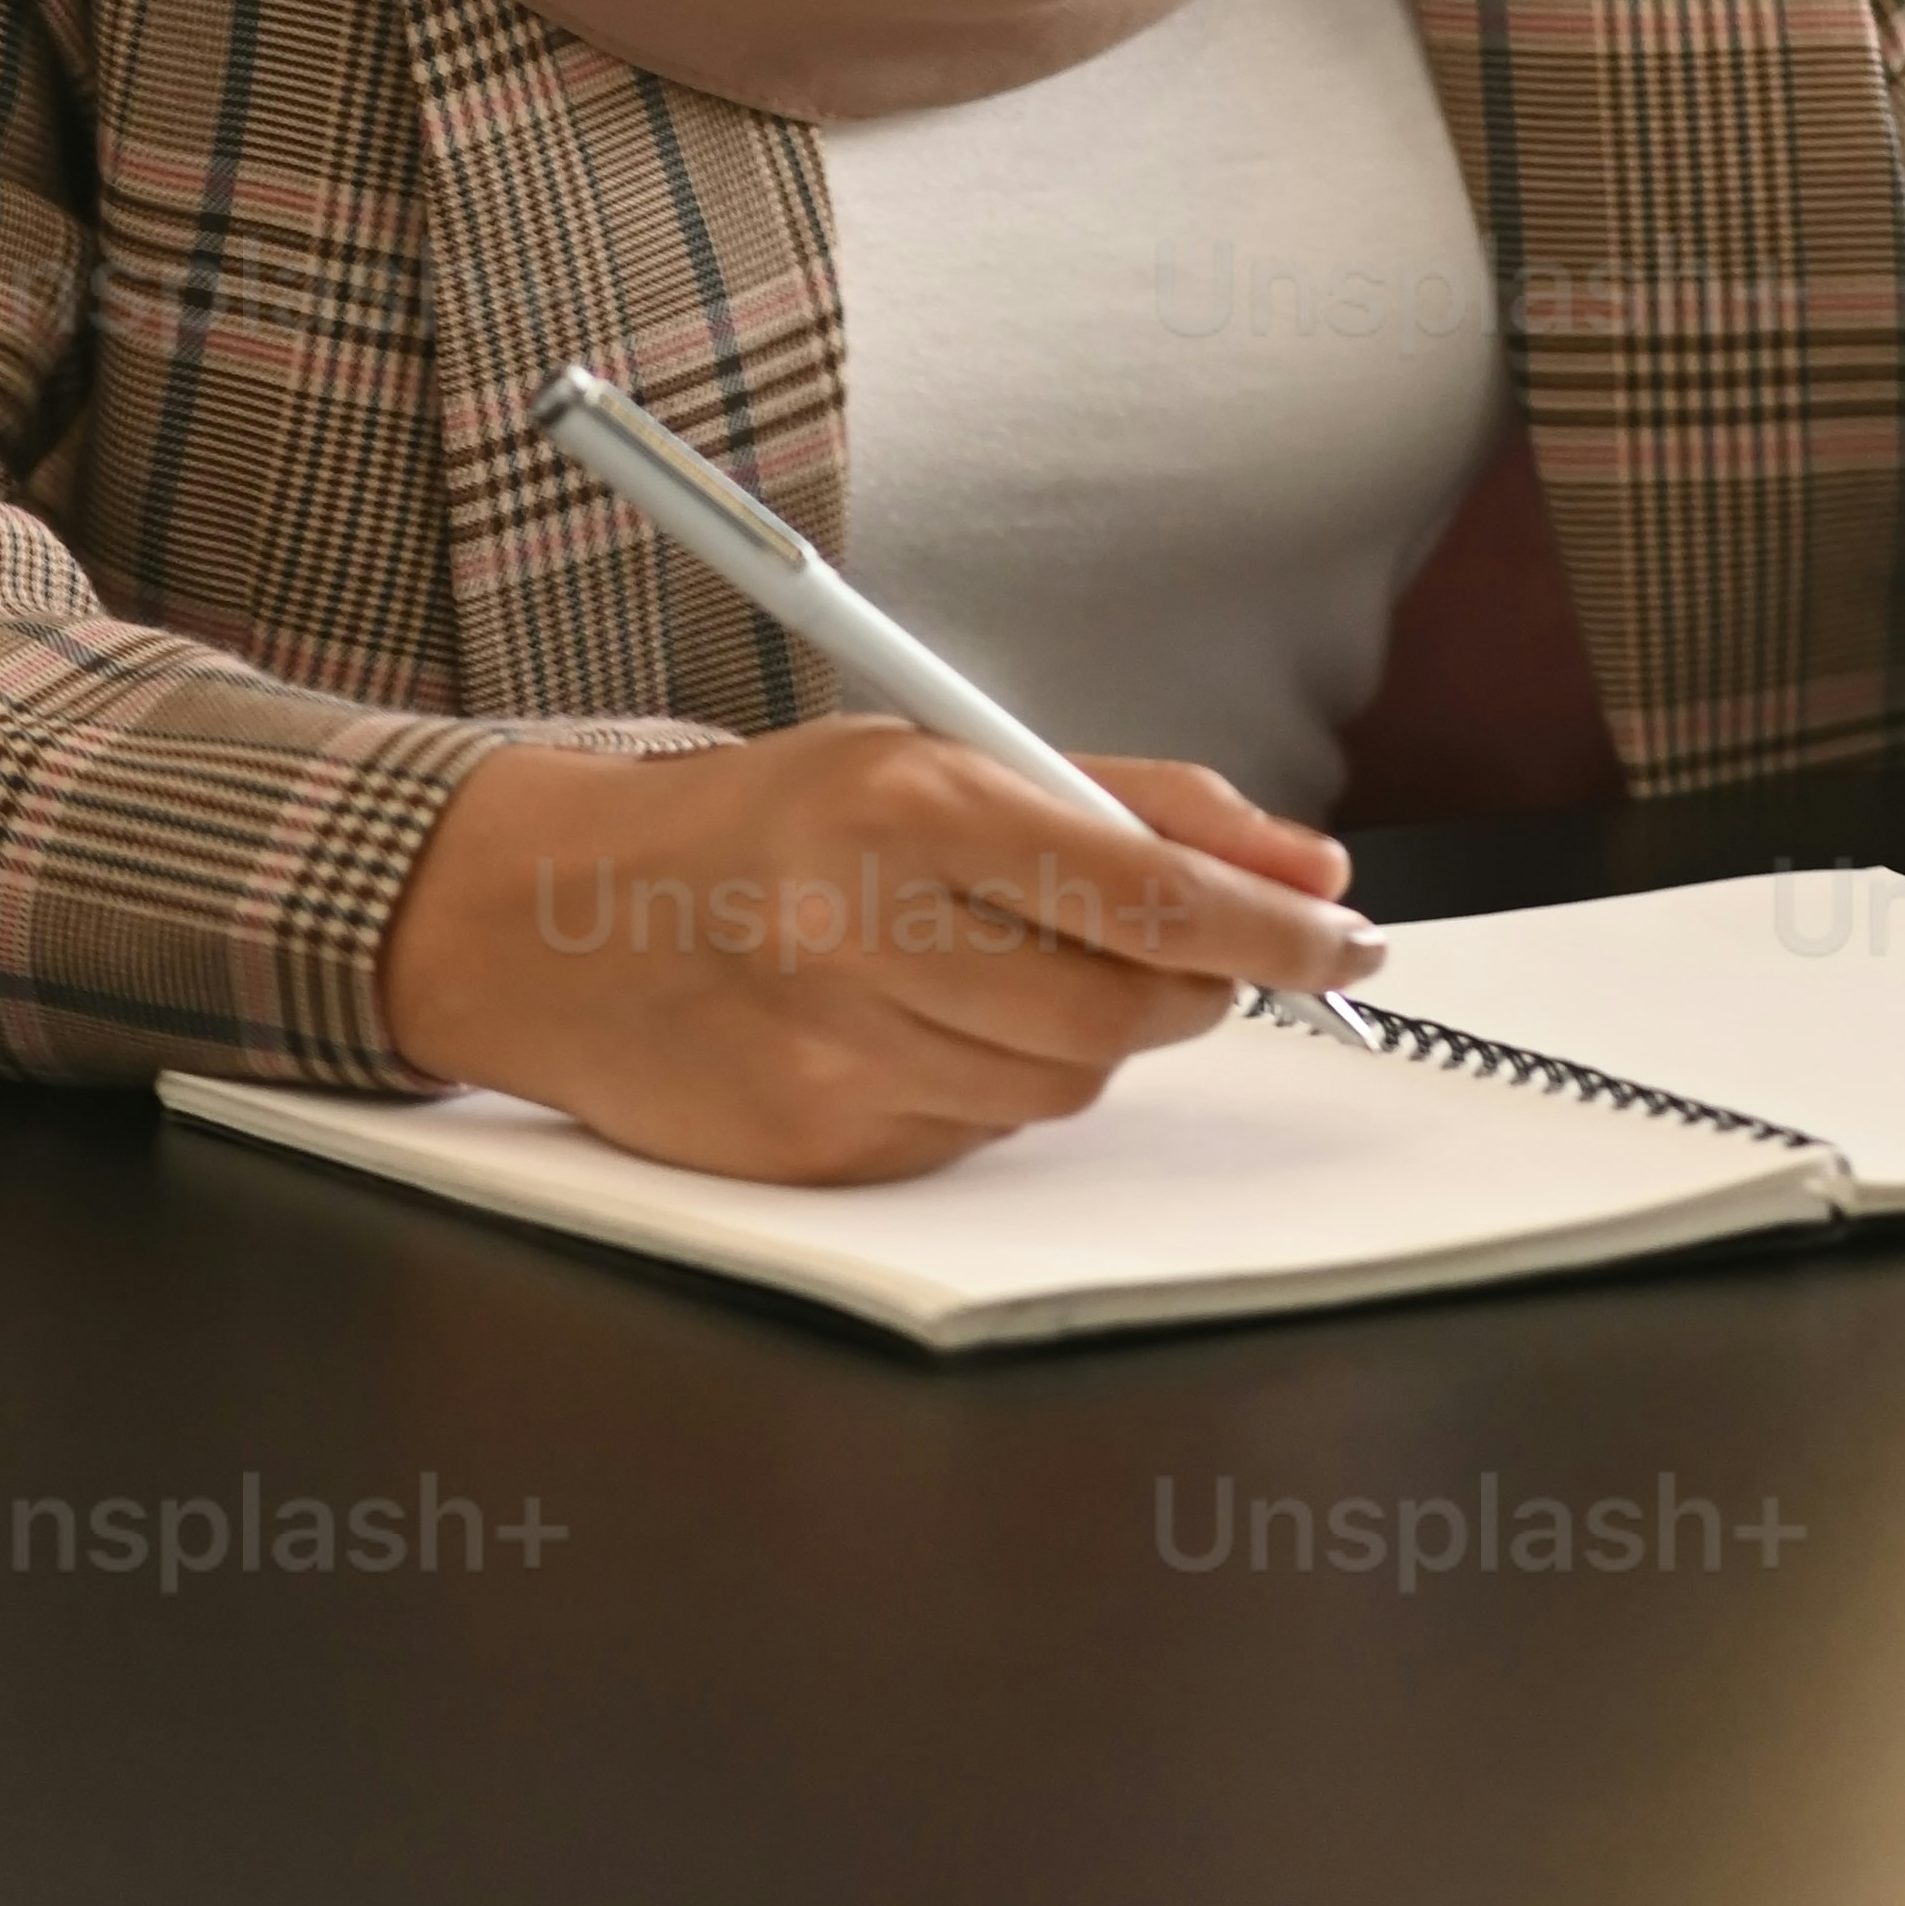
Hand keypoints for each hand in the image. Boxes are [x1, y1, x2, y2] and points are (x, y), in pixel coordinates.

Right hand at [374, 716, 1377, 1175]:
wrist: (553, 920)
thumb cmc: (767, 824)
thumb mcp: (936, 753)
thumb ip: (1127, 804)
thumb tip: (1305, 866)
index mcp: (905, 805)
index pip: (1143, 890)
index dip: (1273, 926)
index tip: (1351, 936)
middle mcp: (864, 935)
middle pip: (1121, 1006)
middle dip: (1199, 985)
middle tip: (1207, 954)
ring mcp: (835, 1058)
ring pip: (1064, 1082)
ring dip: (1092, 1031)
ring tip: (1017, 965)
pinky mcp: (816, 1152)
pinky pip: (978, 1135)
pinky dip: (995, 1083)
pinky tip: (929, 1025)